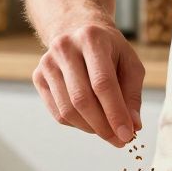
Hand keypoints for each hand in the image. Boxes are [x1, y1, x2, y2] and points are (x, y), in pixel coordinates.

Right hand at [32, 24, 144, 147]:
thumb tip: (133, 126)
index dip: (115, 113)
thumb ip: (132, 94)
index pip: (102, 83)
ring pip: (67, 109)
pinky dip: (77, 124)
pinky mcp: (38, 76)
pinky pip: (57, 112)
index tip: (128, 135)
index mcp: (91, 38)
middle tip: (120, 141)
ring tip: (107, 132)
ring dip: (90, 128)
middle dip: (103, 126)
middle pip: (82, 98)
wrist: (77, 29)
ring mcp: (47, 62)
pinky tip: (91, 122)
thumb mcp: (129, 63)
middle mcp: (65, 47)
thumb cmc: (110, 50)